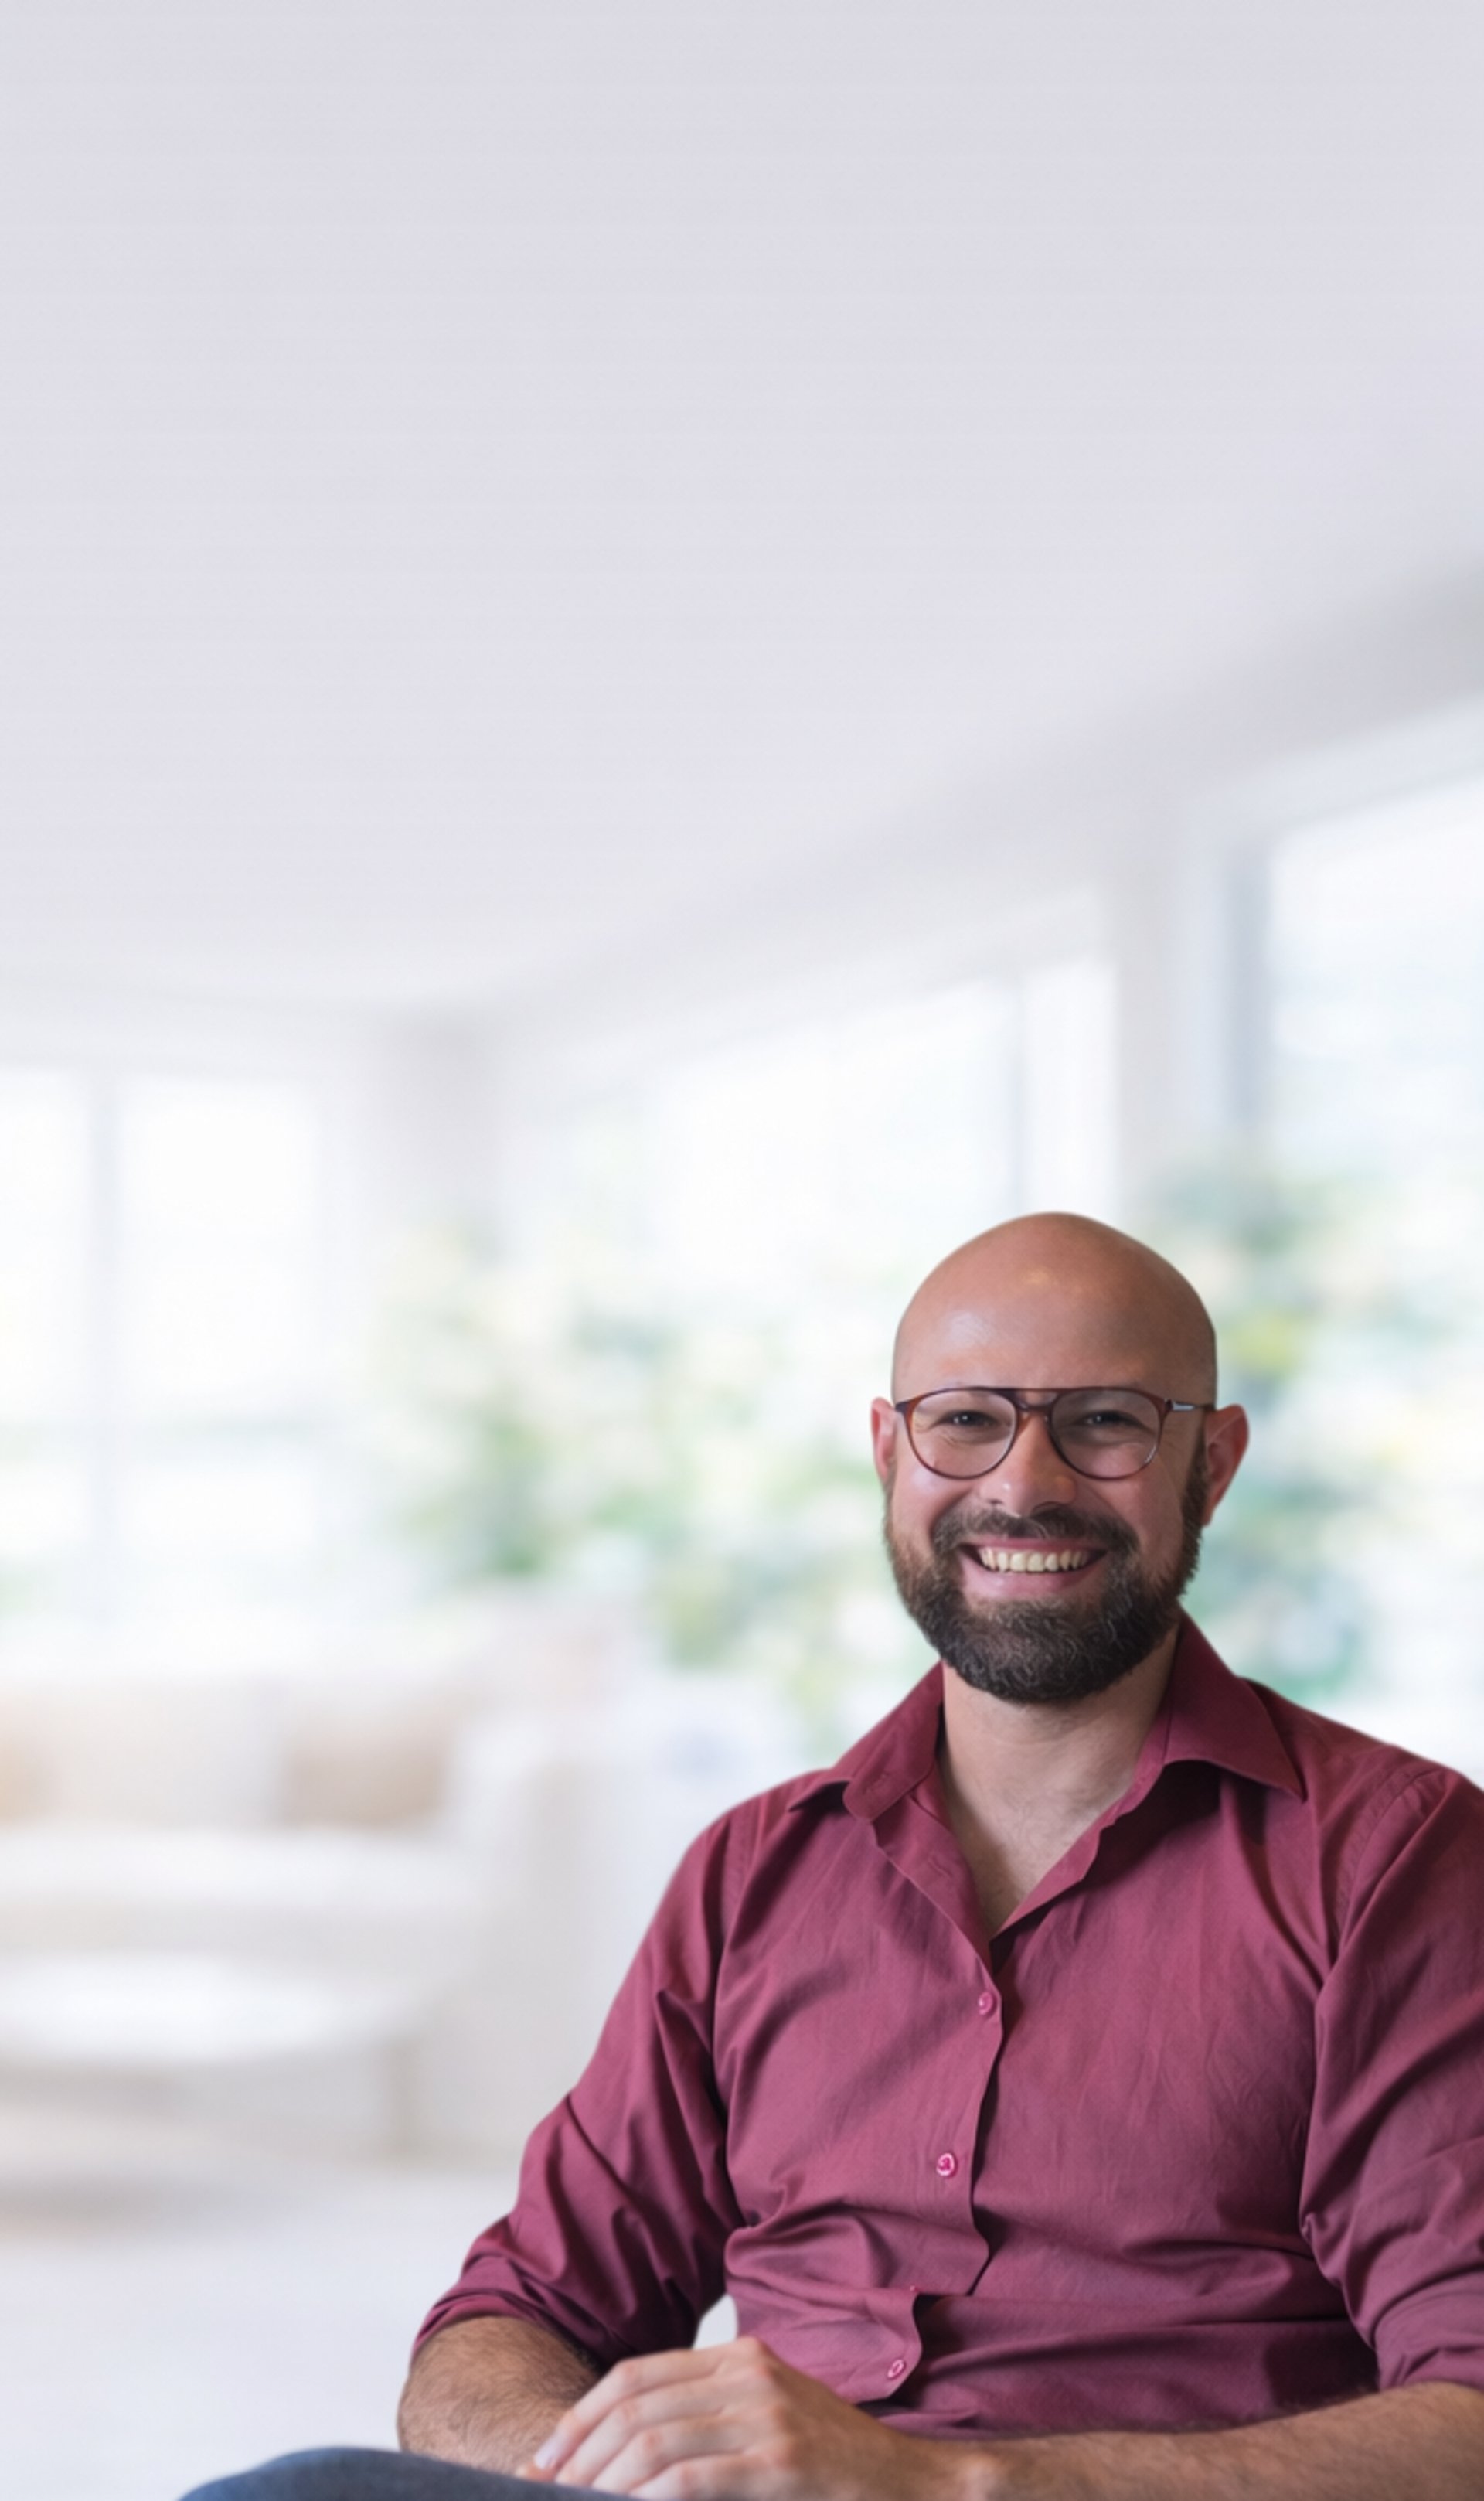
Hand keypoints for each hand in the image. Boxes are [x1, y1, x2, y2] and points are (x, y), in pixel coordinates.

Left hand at [520, 2334, 965, 2500]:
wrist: (915, 2489)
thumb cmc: (835, 2469)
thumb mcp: (770, 2425)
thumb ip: (711, 2424)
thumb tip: (628, 2459)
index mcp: (741, 2357)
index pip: (637, 2376)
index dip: (581, 2416)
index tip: (545, 2458)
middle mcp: (749, 2374)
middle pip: (634, 2405)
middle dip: (576, 2451)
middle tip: (542, 2489)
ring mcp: (766, 2415)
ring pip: (652, 2442)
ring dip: (601, 2481)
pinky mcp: (780, 2462)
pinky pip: (689, 2480)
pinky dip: (645, 2500)